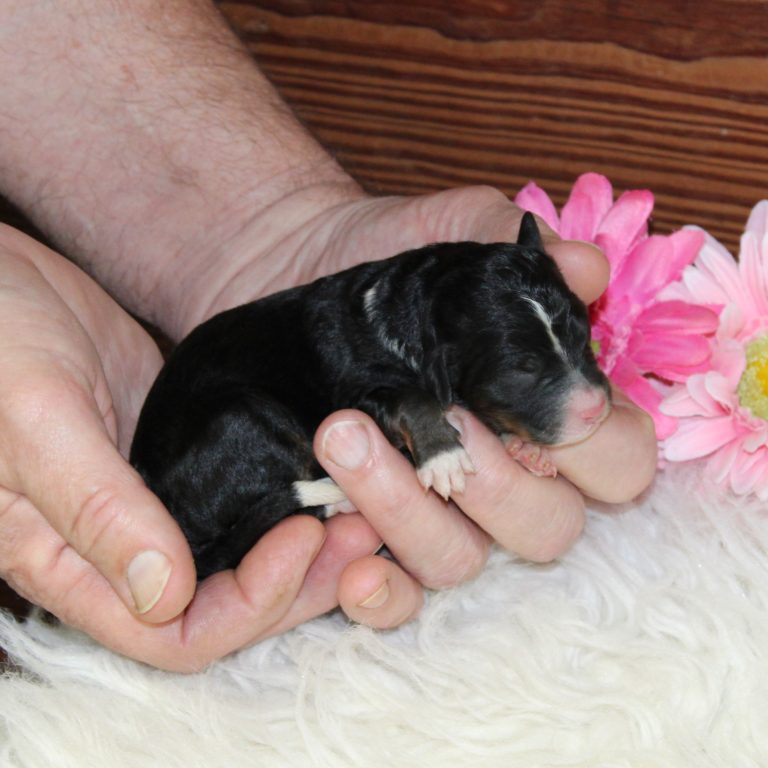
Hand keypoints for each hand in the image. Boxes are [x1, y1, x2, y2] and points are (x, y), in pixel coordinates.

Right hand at [0, 225, 383, 670]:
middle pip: (225, 605)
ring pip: (242, 555)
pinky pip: (244, 495)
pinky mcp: (184, 456)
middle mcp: (120, 547)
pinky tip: (330, 469)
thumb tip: (164, 596)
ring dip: (307, 541)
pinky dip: (288, 493)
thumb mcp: (35, 421)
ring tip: (365, 505)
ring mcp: (158, 502)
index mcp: (71, 563)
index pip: (175, 634)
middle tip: (363, 527)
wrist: (3, 281)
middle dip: (300, 580)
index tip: (304, 536)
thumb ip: (91, 508)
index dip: (250, 604)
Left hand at [180, 185, 657, 627]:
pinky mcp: (372, 533)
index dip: (593, 447)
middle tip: (442, 417)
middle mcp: (504, 476)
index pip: (617, 462)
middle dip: (496, 482)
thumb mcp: (453, 233)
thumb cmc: (389, 257)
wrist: (294, 269)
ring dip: (411, 513)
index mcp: (548, 412)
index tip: (544, 408)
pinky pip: (397, 596)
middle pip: (546, 527)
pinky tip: (351, 564)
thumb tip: (583, 268)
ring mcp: (439, 513)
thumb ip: (518, 251)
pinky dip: (381, 594)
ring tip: (345, 434)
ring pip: (462, 561)